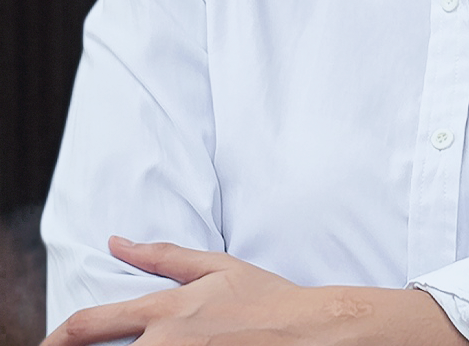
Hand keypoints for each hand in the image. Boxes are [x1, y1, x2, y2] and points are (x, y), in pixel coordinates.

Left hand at [42, 237, 465, 345]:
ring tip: (151, 345)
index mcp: (167, 312)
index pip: (93, 325)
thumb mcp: (215, 268)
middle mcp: (167, 345)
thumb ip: (161, 256)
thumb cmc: (266, 298)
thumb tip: (116, 241)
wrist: (312, 330)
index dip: (61, 336)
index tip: (48, 343)